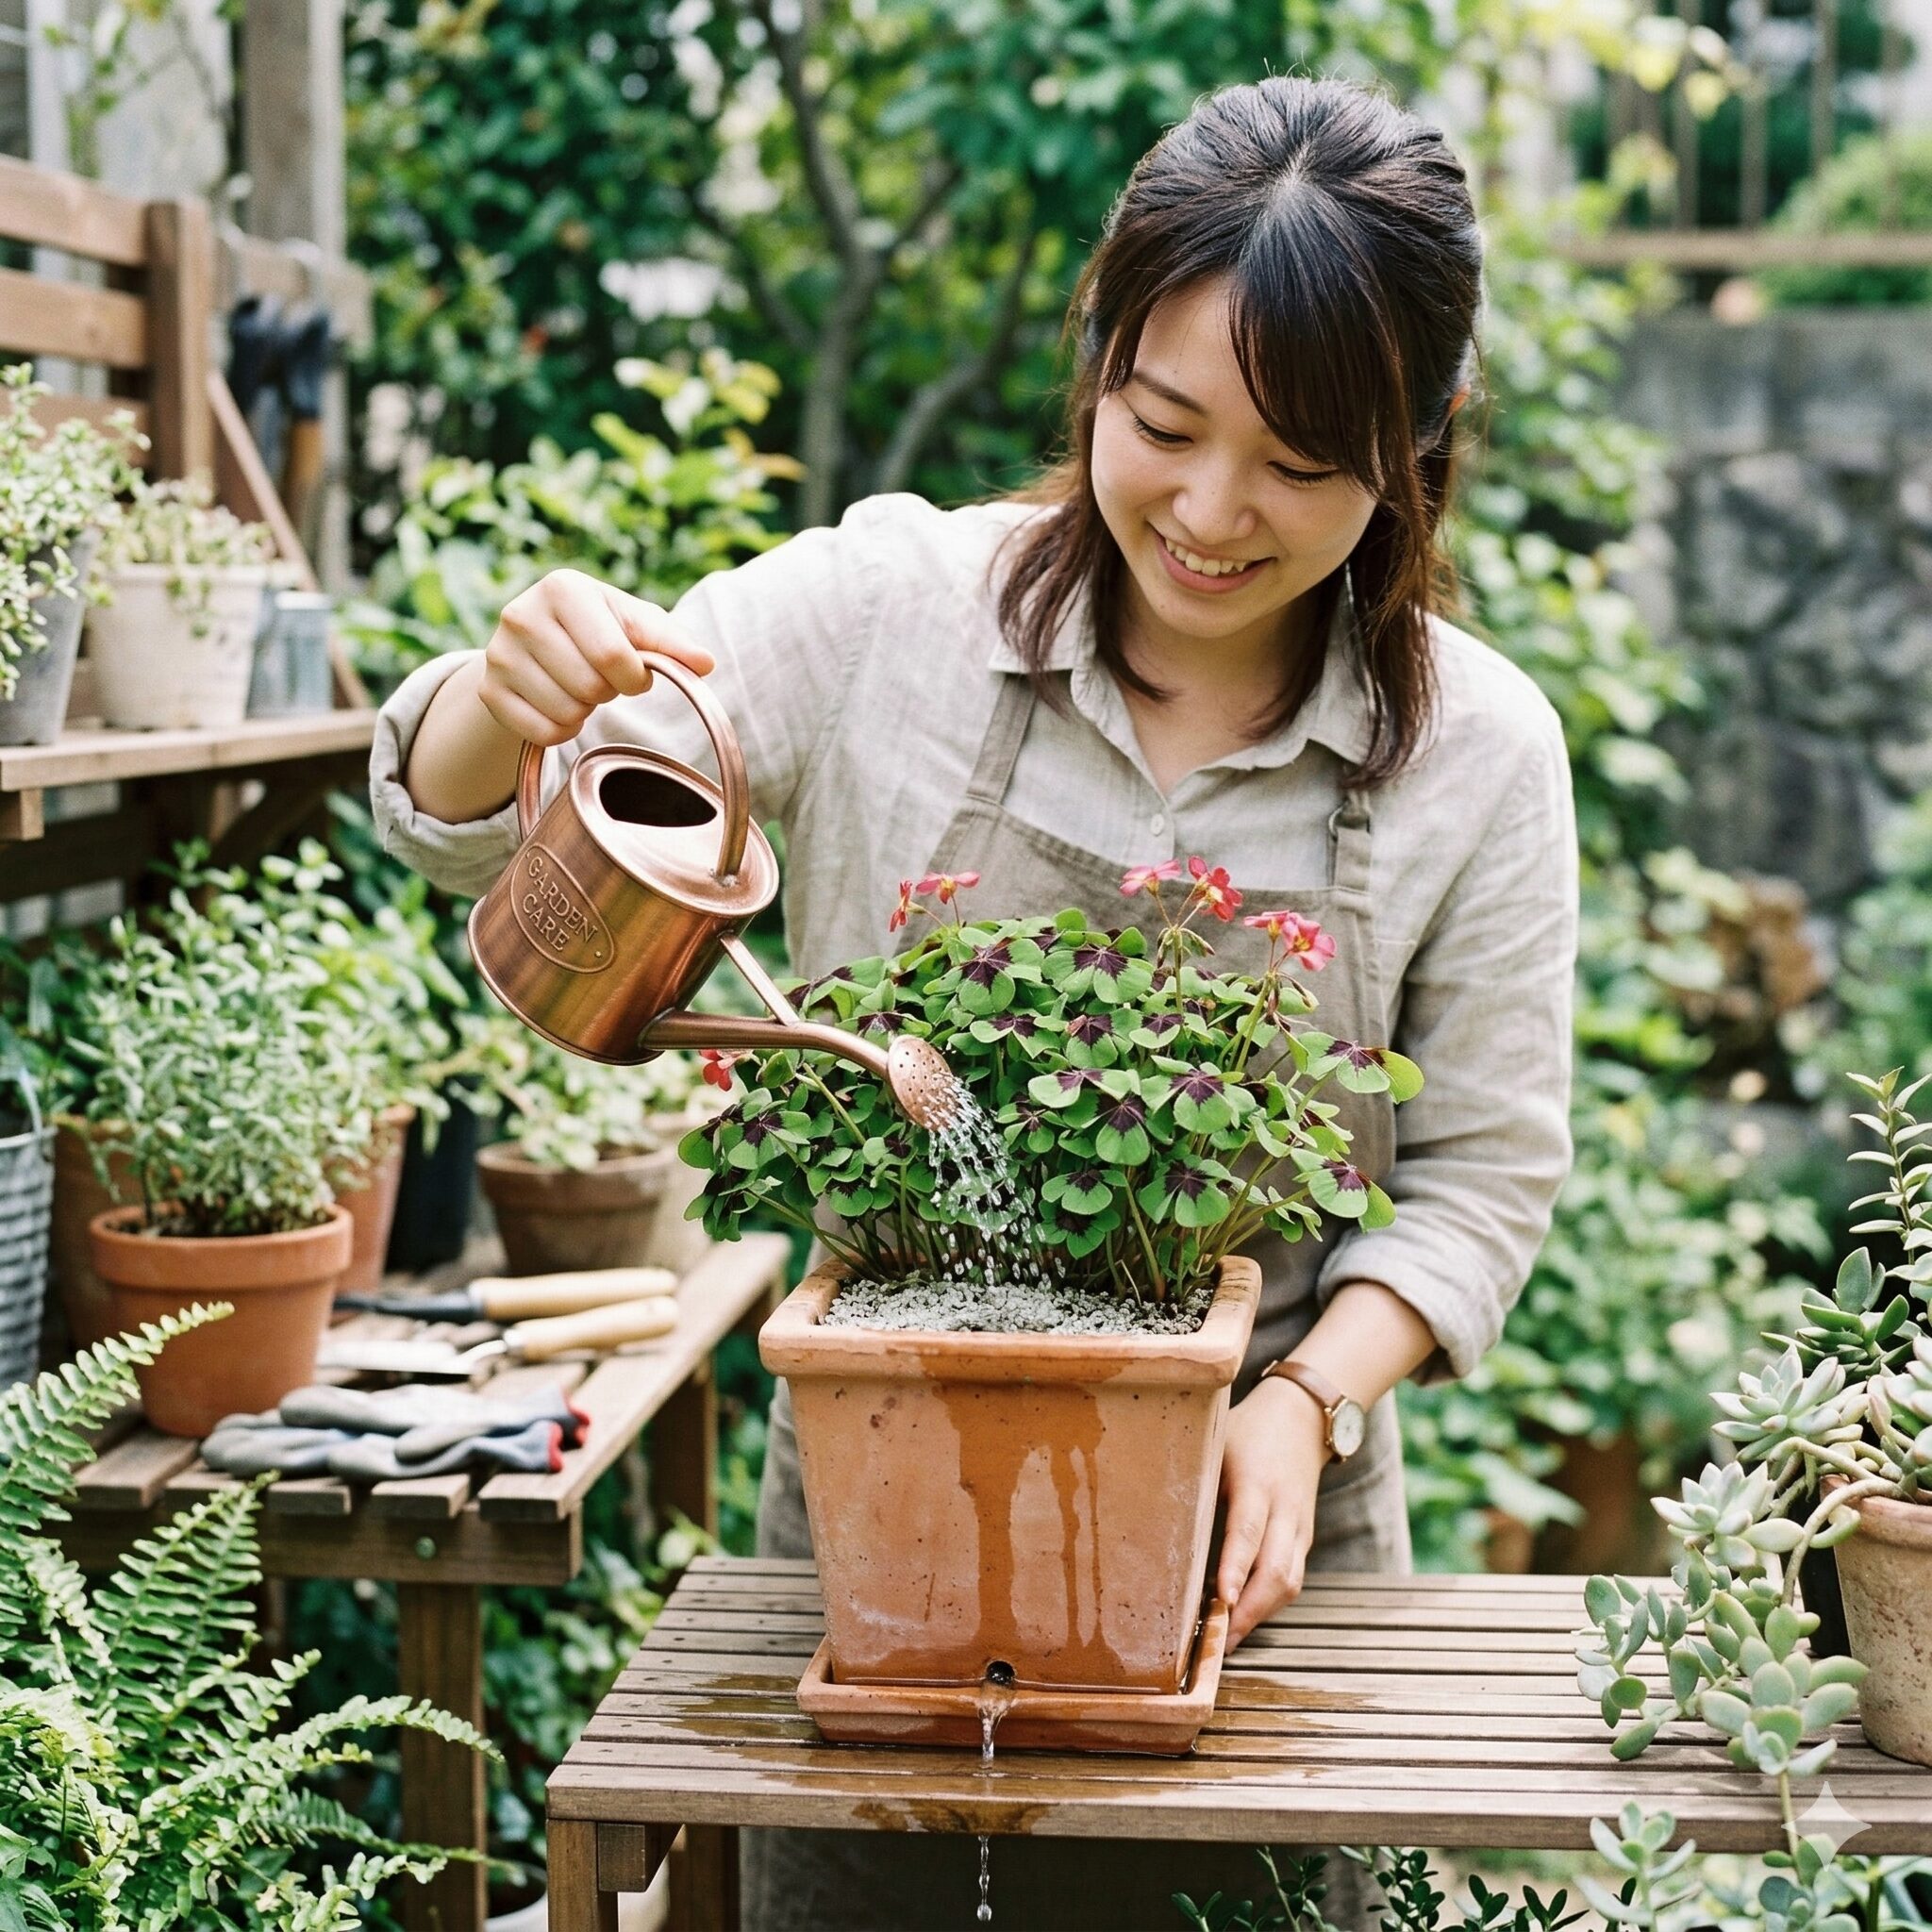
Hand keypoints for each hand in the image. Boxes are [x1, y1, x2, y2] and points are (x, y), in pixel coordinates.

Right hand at [479, 568, 716, 747]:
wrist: (540, 640)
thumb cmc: (601, 628)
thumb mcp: (636, 624)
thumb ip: (672, 642)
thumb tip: (705, 663)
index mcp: (563, 588)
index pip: (612, 655)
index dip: (635, 676)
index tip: (634, 671)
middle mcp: (521, 614)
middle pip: (590, 688)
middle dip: (609, 692)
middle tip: (601, 678)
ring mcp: (498, 654)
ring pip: (566, 713)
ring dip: (586, 711)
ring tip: (578, 686)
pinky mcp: (487, 690)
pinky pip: (542, 733)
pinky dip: (562, 730)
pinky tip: (558, 705)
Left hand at [1215, 1375, 1330, 1646]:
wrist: (1301, 1418)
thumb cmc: (1246, 1431)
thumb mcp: (1215, 1443)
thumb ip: (1194, 1479)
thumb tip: (1151, 1519)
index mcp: (1257, 1481)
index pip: (1248, 1529)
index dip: (1236, 1566)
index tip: (1222, 1598)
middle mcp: (1285, 1508)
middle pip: (1277, 1569)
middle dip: (1250, 1610)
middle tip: (1219, 1638)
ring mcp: (1300, 1527)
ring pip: (1290, 1582)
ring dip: (1260, 1614)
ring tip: (1226, 1638)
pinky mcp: (1304, 1539)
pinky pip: (1292, 1578)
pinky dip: (1269, 1602)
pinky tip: (1242, 1616)